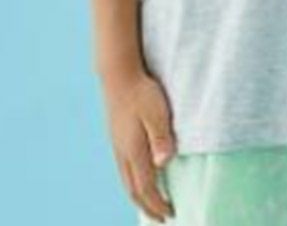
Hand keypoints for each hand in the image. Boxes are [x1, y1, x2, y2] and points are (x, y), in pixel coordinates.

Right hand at [100, 67, 178, 221]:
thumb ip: (161, 137)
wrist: (118, 74)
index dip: (157, 204)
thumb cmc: (141, 92)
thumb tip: (163, 163)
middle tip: (162, 218)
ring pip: (126, 180)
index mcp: (133, 150)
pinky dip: (132, 182)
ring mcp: (117, 145)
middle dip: (147, 207)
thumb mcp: (157, 112)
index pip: (146, 187)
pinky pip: (123, 169)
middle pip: (133, 190)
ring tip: (151, 204)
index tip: (170, 214)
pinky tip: (139, 177)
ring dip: (139, 196)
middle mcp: (122, 152)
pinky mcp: (116, 137)